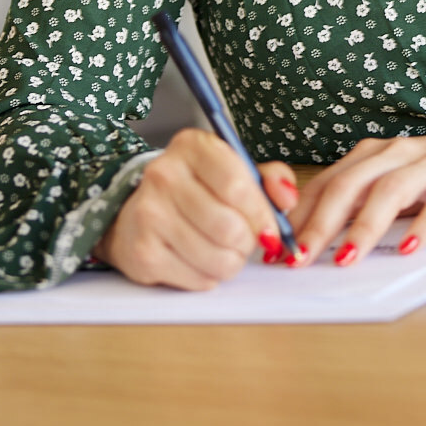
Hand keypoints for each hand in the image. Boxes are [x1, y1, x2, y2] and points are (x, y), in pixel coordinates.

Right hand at [95, 128, 296, 289]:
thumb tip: (287, 198)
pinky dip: (209, 277)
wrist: (137, 212)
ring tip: (225, 251)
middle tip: (245, 241)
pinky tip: (200, 261)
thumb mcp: (235, 172)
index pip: (237, 185)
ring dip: (232, 262)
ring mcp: (148, 214)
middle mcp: (164, 175)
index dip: (261, 213)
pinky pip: (198, 279)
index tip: (269, 226)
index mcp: (191, 146)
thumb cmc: (197, 191)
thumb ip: (270, 179)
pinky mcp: (142, 253)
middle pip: (229, 227)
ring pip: (217, 257)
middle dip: (248, 242)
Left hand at [288, 117, 425, 266]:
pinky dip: (422, 224)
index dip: (299, 215)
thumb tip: (313, 238)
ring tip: (347, 259)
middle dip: (320, 224)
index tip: (277, 248)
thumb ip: (360, 202)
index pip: (326, 184)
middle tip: (301, 258)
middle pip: (349, 186)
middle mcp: (396, 154)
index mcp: (373, 156)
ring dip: (364, 227)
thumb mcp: (394, 182)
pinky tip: (408, 247)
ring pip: (389, 192)